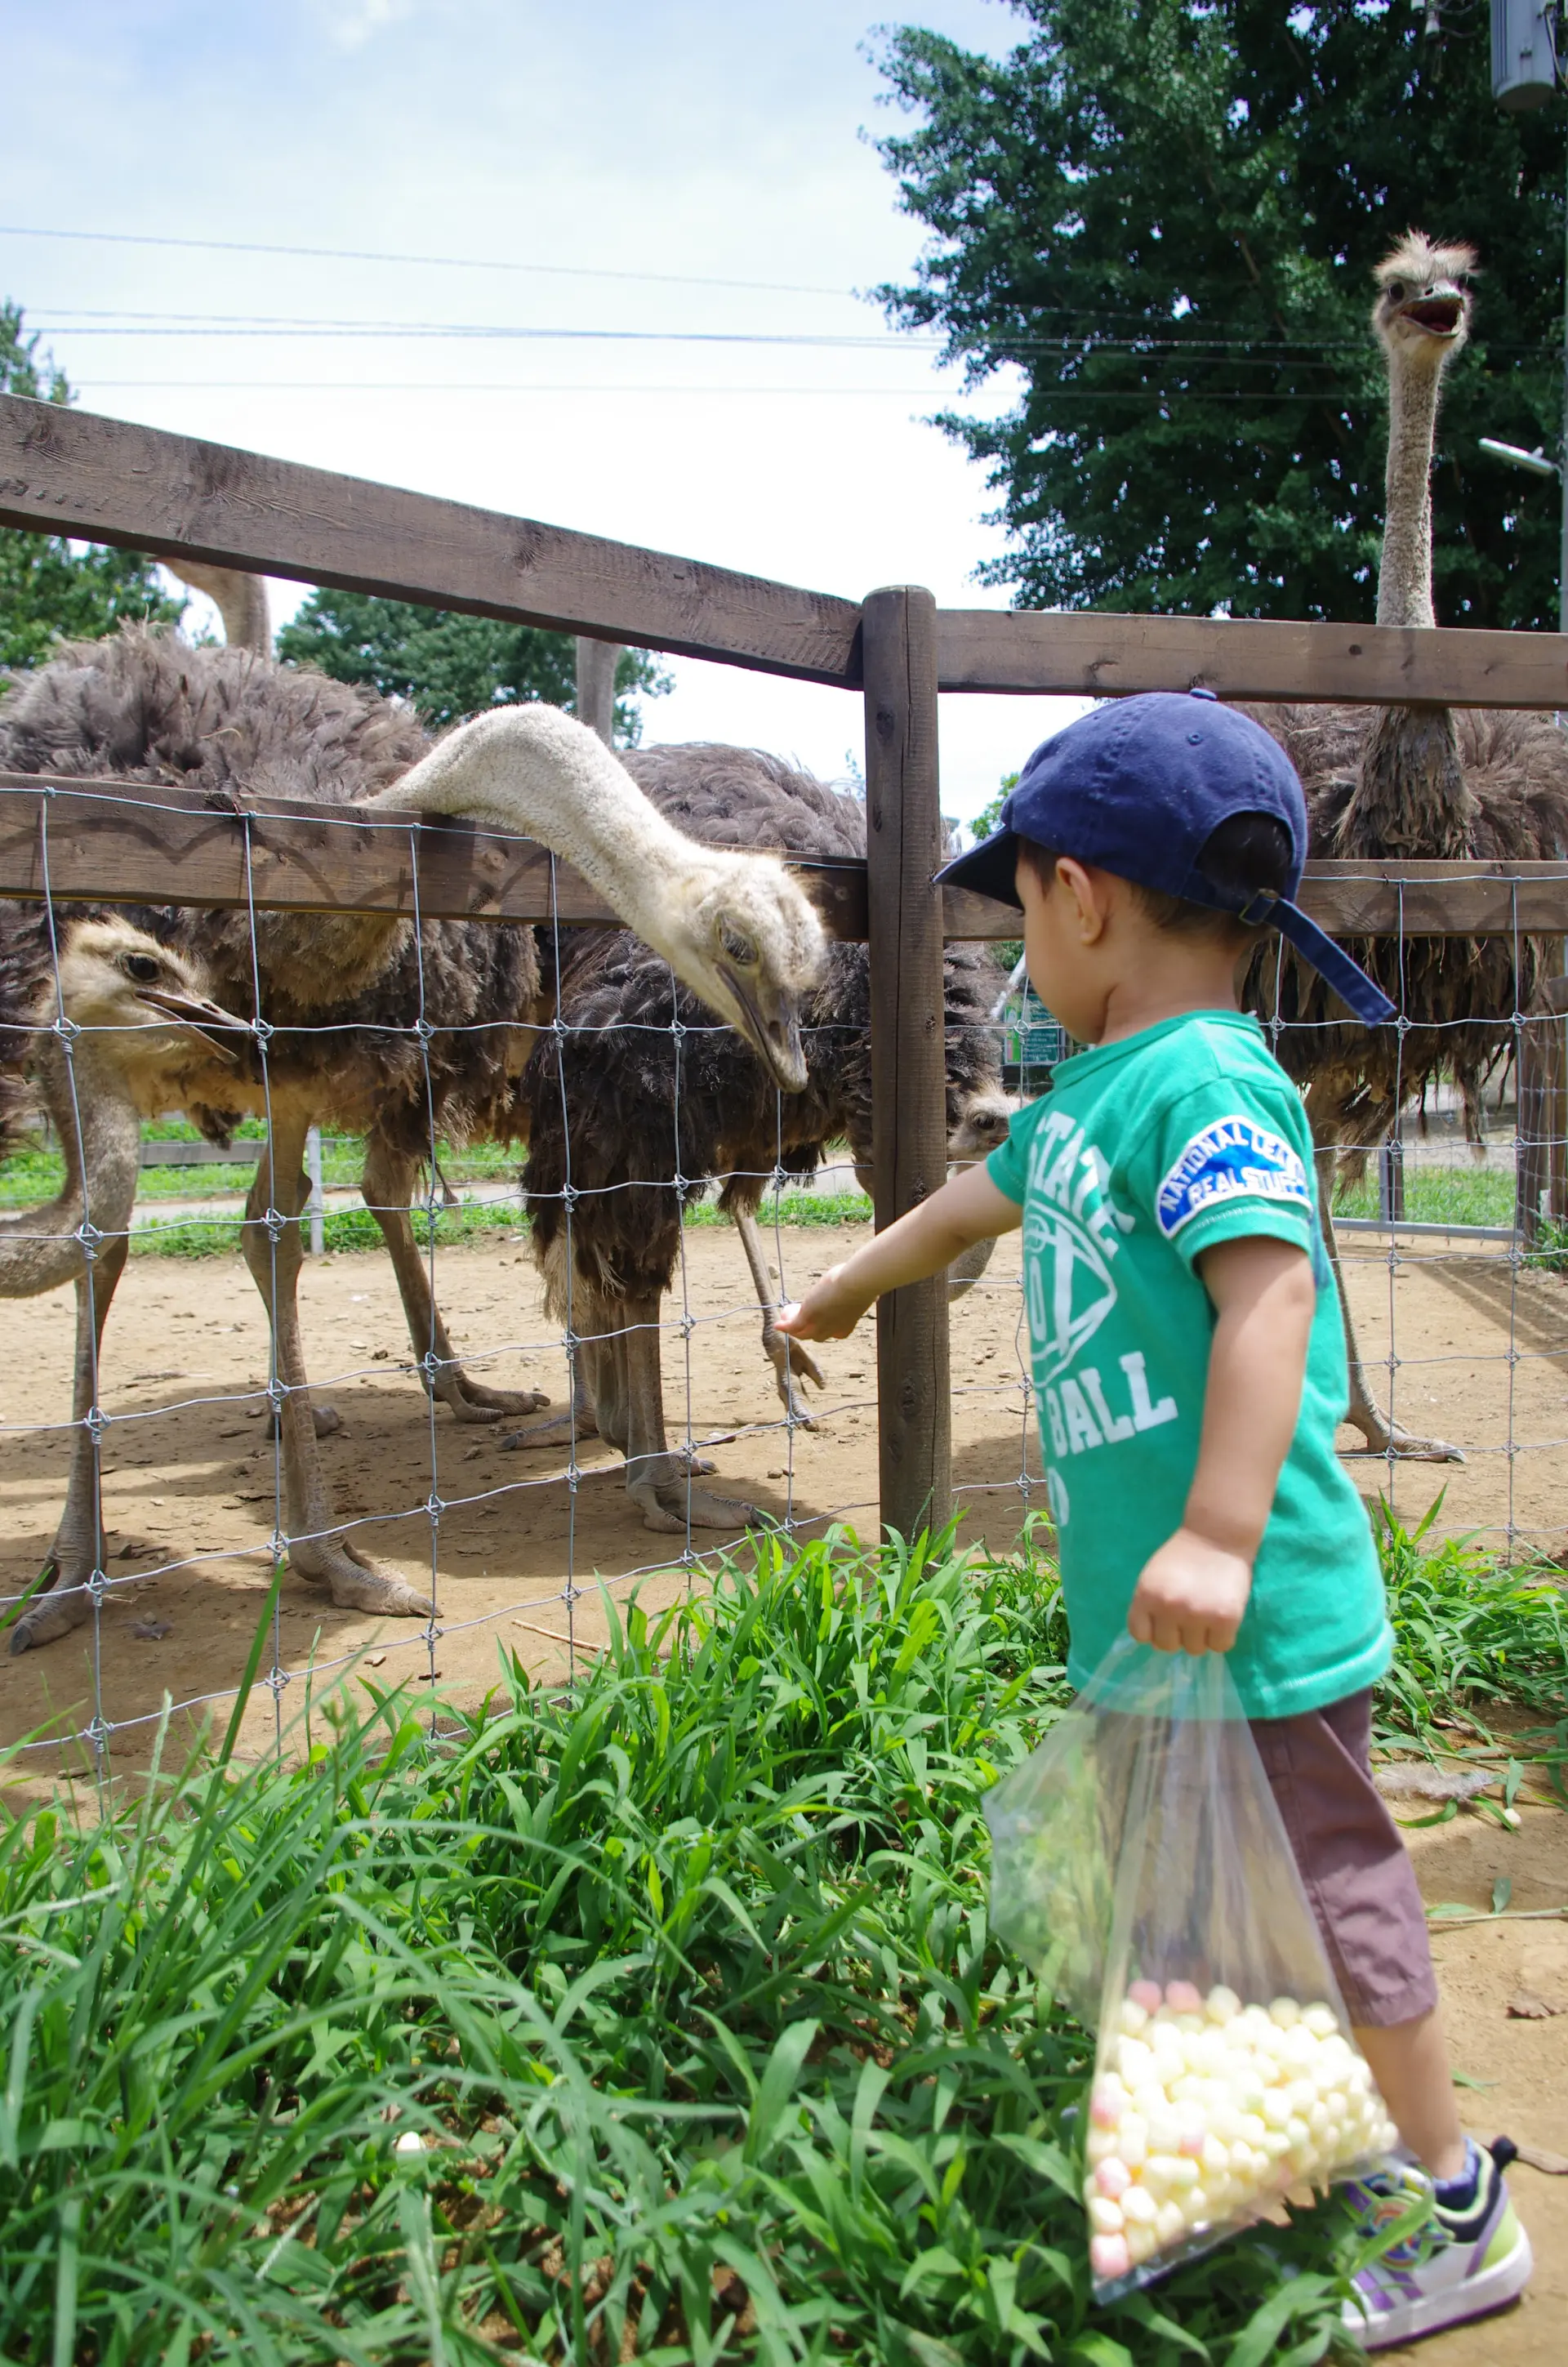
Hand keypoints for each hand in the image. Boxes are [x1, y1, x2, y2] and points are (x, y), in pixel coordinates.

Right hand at [775, 1264, 873, 1342]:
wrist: (856, 1284)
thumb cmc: (863, 1285)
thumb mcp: (864, 1294)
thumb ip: (867, 1296)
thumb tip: (876, 1295)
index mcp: (848, 1324)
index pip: (836, 1333)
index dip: (828, 1329)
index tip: (824, 1320)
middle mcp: (833, 1329)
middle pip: (816, 1336)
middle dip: (808, 1330)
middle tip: (801, 1319)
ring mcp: (818, 1324)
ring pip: (802, 1332)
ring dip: (794, 1328)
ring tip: (787, 1318)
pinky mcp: (807, 1315)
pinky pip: (792, 1325)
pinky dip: (784, 1326)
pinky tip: (777, 1324)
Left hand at [1128, 1525, 1252, 1654]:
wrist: (1217, 1536)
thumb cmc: (1183, 1556)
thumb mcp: (1153, 1577)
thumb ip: (1149, 1605)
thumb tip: (1153, 1639)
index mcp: (1146, 1595)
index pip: (1140, 1634)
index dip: (1153, 1630)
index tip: (1163, 1621)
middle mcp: (1169, 1608)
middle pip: (1167, 1646)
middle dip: (1177, 1634)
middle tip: (1188, 1616)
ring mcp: (1197, 1615)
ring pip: (1194, 1650)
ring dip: (1200, 1637)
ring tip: (1206, 1614)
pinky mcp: (1225, 1619)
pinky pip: (1220, 1647)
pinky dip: (1221, 1637)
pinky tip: (1221, 1619)